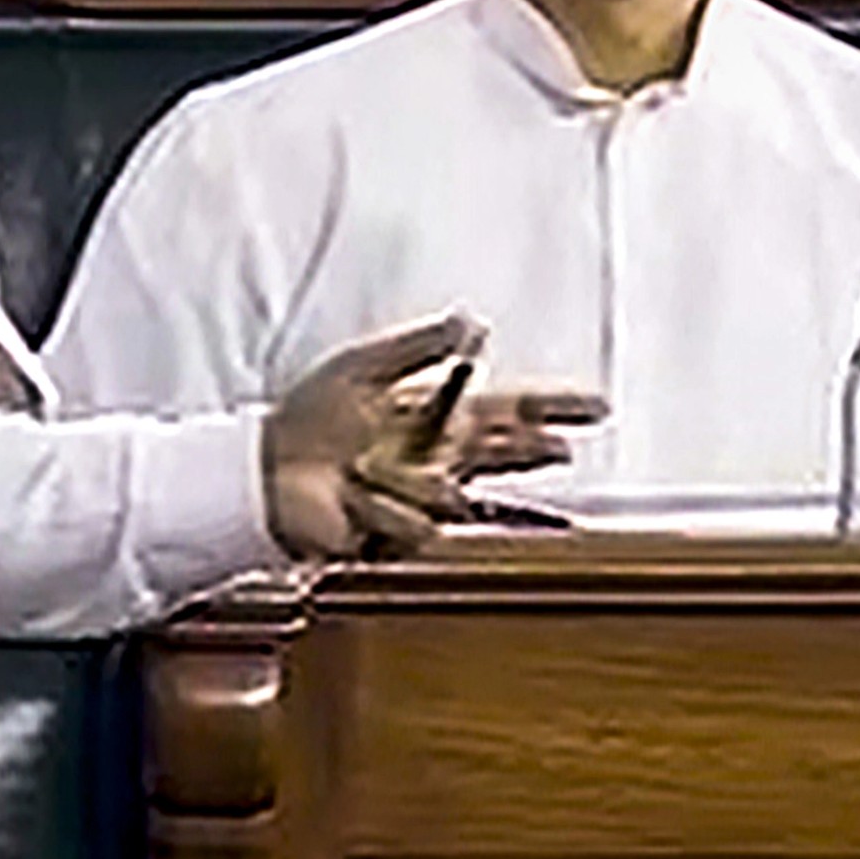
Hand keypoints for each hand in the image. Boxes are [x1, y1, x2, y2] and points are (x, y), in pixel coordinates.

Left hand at [260, 315, 607, 558]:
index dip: (553, 411)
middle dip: (534, 451)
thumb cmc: (307, 419)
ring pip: (456, 493)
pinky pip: (415, 522)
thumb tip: (471, 322)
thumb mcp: (363, 366)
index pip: (509, 413)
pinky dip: (383, 505)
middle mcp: (441, 460)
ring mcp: (423, 500)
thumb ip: (418, 346)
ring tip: (365, 473)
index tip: (595, 408)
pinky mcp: (400, 536)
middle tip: (560, 449)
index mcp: (438, 418)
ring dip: (417, 482)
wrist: (264, 471)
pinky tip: (353, 498)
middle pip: (507, 456)